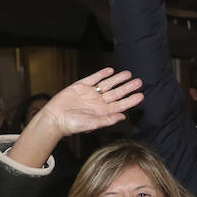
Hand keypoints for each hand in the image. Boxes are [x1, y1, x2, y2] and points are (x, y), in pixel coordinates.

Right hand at [7, 68, 143, 167]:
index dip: (131, 100)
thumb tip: (123, 117)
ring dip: (118, 79)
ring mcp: (90, 94)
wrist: (54, 118)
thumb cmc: (72, 125)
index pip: (120, 105)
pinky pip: (93, 79)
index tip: (141, 95)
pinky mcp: (80, 87)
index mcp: (103, 112)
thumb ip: (108, 120)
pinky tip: (110, 70)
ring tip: (128, 74)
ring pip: (107, 84)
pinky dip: (101, 74)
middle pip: (117, 93)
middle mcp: (98, 102)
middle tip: (139, 81)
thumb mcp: (93, 124)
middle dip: (128, 87)